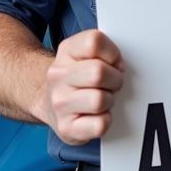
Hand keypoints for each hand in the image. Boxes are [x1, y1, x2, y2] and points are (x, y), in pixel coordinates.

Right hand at [44, 29, 124, 144]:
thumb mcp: (85, 53)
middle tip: (112, 83)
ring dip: (109, 100)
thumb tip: (120, 66)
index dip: (112, 53)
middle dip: (114, 79)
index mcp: (66, 51)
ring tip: (103, 98)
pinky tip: (98, 115)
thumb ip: (104, 50)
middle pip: (99, 72)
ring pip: (100, 100)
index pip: (94, 42)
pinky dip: (105, 120)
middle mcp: (58, 76)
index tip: (113, 62)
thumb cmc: (78, 78)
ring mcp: (59, 103)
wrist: (50, 102)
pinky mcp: (66, 128)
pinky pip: (99, 124)